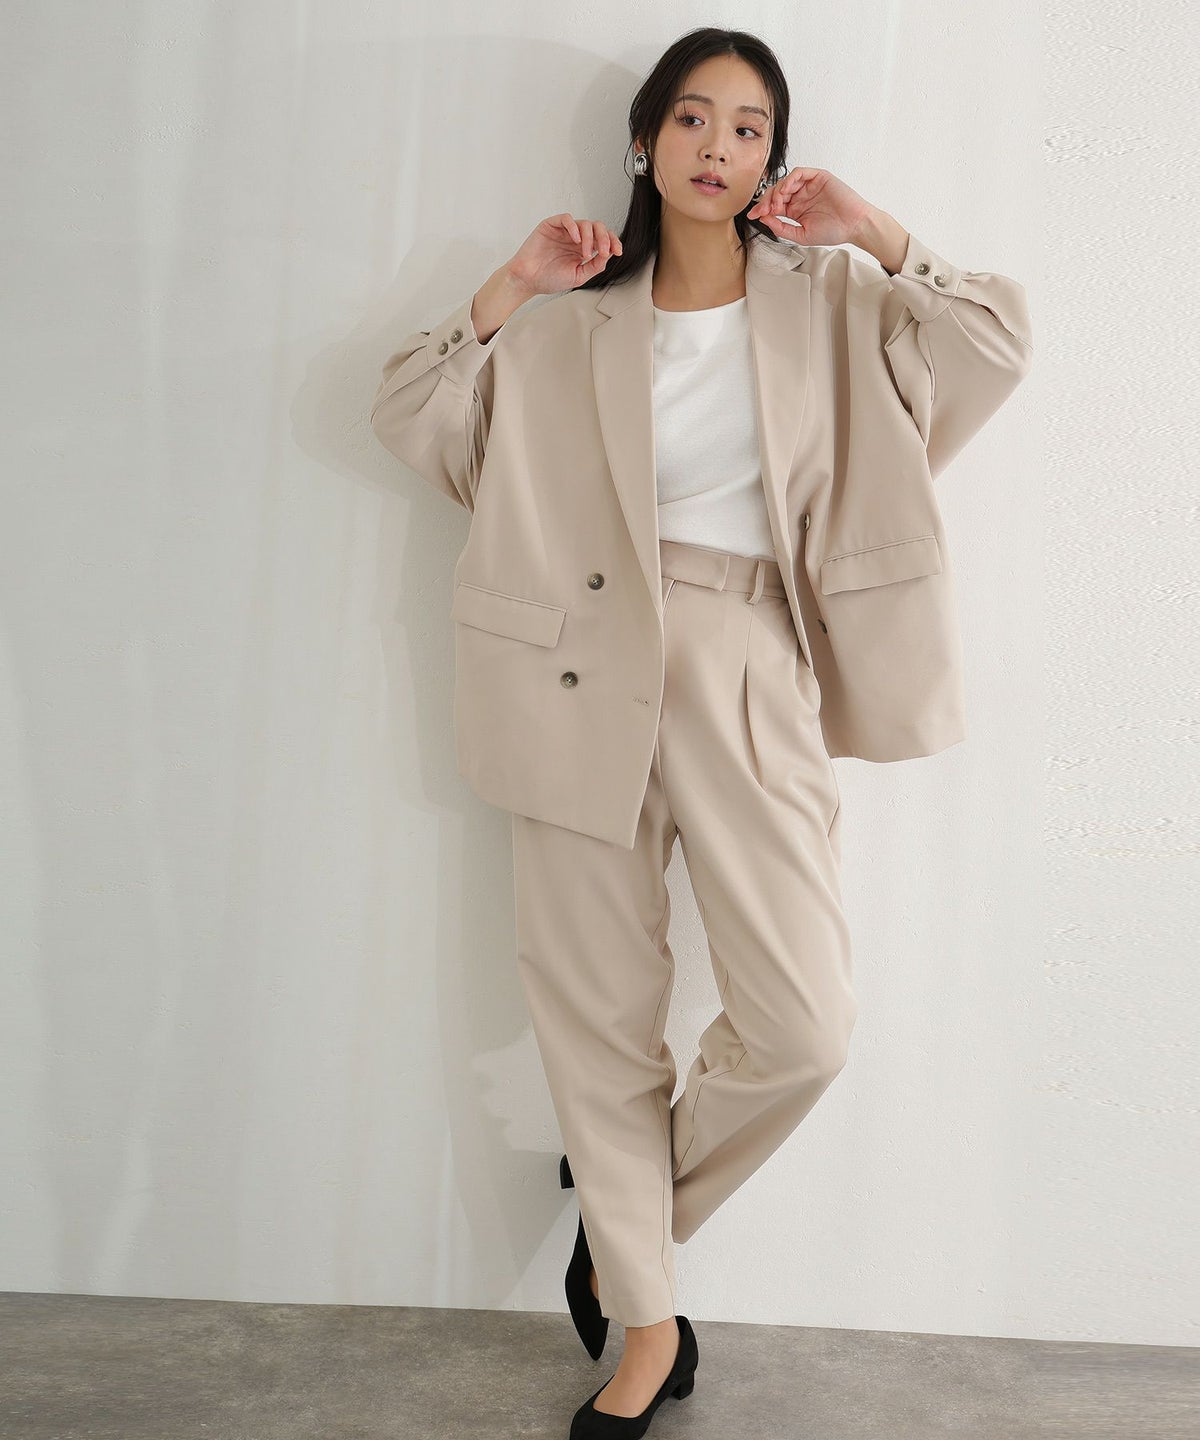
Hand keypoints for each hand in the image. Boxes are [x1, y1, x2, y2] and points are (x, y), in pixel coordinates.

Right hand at [506, 213, 623, 295]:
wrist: (528, 280)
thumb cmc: (549, 279)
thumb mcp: (579, 276)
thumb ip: (595, 266)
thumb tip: (609, 254)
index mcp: (583, 249)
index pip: (603, 239)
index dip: (613, 242)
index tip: (618, 251)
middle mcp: (575, 238)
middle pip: (597, 228)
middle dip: (604, 238)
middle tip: (603, 252)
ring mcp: (564, 231)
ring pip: (585, 223)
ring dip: (589, 238)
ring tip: (584, 254)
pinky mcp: (551, 225)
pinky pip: (566, 219)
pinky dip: (574, 227)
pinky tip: (575, 240)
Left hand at [746, 167, 871, 246]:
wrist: (854, 225)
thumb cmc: (833, 231)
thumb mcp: (801, 235)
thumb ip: (782, 228)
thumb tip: (764, 219)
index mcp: (795, 209)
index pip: (774, 205)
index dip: (762, 209)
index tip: (753, 216)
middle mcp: (800, 196)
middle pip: (776, 191)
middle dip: (766, 200)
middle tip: (761, 210)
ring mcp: (808, 186)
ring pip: (785, 181)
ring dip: (777, 191)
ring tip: (776, 203)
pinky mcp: (818, 177)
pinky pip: (799, 173)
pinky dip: (789, 179)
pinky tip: (786, 191)